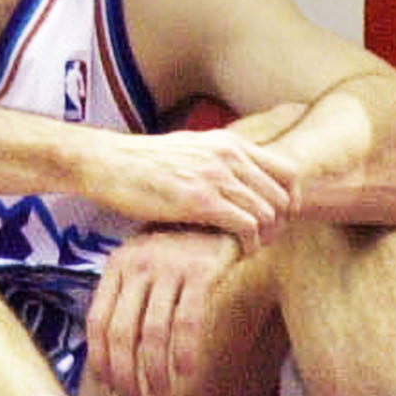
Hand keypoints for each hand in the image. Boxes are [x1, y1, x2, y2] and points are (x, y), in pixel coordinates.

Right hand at [76, 124, 298, 245]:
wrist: (106, 162)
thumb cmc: (142, 163)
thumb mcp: (189, 149)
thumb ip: (219, 160)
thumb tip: (240, 179)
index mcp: (228, 143)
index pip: (287, 172)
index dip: (289, 201)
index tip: (274, 220)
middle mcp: (228, 155)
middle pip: (282, 197)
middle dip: (278, 224)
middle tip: (261, 241)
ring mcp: (215, 176)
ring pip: (268, 214)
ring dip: (264, 238)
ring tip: (247, 248)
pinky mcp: (199, 201)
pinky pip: (247, 227)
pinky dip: (248, 245)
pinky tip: (234, 252)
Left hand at [87, 226, 242, 395]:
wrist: (218, 214)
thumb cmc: (176, 248)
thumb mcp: (142, 263)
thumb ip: (127, 297)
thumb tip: (111, 354)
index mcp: (116, 266)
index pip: (98, 321)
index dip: (101, 359)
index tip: (108, 387)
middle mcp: (137, 265)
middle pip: (121, 331)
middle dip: (125, 372)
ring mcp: (169, 267)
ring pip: (153, 331)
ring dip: (154, 370)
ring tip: (160, 393)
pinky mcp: (201, 271)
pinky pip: (188, 320)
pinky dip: (184, 351)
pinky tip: (186, 372)